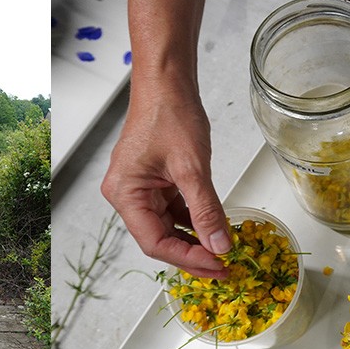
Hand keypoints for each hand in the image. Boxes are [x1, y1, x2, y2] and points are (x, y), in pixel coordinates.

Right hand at [107, 0, 226, 278]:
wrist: (168, 81)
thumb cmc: (170, 114)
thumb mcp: (192, 168)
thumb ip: (206, 211)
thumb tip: (220, 246)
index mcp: (124, 194)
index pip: (155, 242)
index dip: (187, 259)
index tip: (218, 266)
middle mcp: (127, 195)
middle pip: (160, 238)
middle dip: (193, 254)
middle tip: (225, 267)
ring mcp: (141, 189)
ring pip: (169, 226)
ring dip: (196, 239)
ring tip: (224, 251)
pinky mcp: (155, 181)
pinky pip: (175, 210)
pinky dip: (195, 220)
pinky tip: (216, 228)